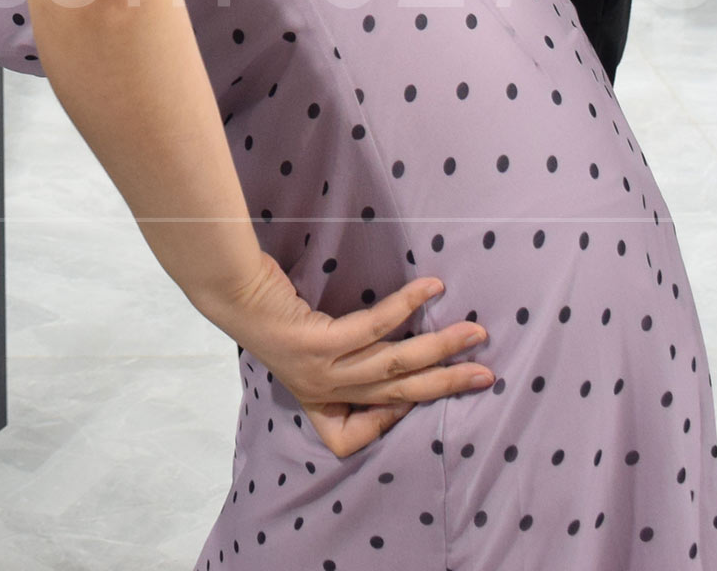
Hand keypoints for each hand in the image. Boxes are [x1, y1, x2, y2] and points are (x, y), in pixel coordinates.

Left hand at [207, 254, 492, 457]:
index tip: (420, 394)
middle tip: (487, 376)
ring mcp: (319, 370)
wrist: (229, 285)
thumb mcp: (304, 347)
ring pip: (394, 366)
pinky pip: (373, 328)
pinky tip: (431, 289)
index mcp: (316, 398)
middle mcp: (319, 391)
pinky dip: (406, 307)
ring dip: (440, 348)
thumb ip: (340, 357)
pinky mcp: (317, 342)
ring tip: (475, 333)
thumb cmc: (267, 308)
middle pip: (396, 396)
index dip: (394, 419)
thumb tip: (392, 347)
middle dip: (446, 386)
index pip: (359, 432)